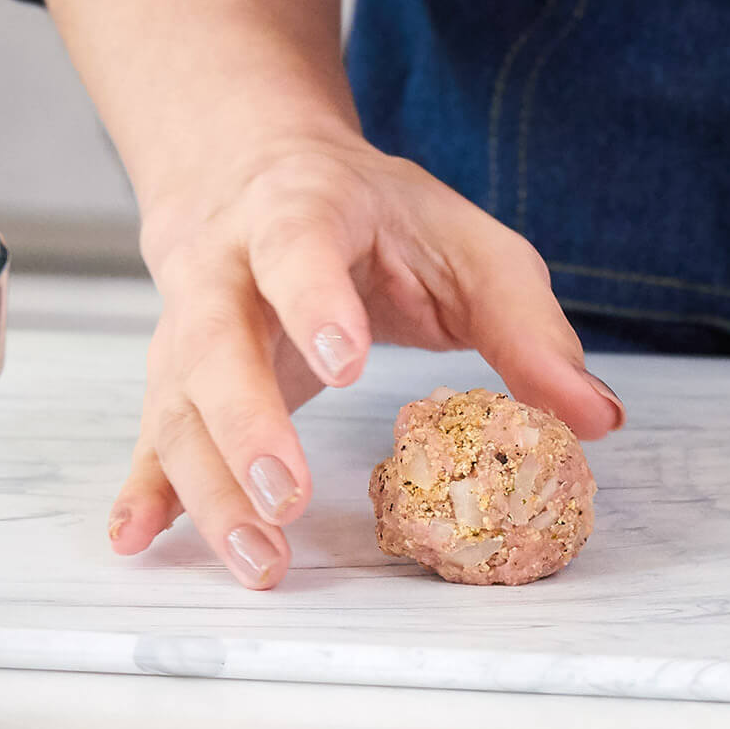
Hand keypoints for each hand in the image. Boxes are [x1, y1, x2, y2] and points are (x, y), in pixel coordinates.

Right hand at [112, 135, 623, 588]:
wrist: (250, 170)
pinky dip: (142, 493)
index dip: (314, 304)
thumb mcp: (464, 241)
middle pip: (215, 344)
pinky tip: (134, 541)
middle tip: (288, 495)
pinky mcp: (172, 379)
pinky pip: (150, 438)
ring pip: (178, 409)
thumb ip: (529, 326)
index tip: (343, 366)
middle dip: (246, 423)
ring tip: (259, 558)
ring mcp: (185, 327)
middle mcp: (223, 269)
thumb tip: (595, 418)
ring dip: (209, 489)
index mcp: (300, 211)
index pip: (295, 249)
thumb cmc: (371, 216)